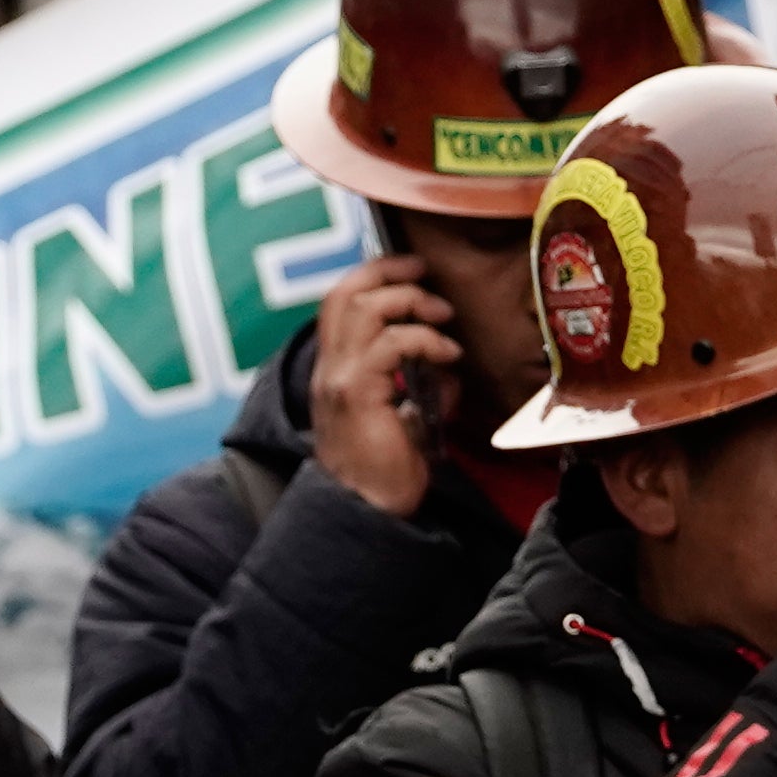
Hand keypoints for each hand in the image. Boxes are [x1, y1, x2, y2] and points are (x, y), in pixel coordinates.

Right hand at [301, 254, 462, 518]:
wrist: (365, 509)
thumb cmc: (385, 468)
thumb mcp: (401, 414)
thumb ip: (415, 384)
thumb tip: (447, 368)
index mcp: (334, 368)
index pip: (338, 300)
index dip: (374, 273)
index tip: (412, 268)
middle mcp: (328, 367)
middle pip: (347, 293)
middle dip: (393, 275)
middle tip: (430, 280)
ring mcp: (339, 379)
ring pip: (364, 309)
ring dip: (411, 303)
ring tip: (442, 318)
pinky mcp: (358, 394)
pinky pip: (391, 345)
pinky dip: (425, 341)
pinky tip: (447, 356)